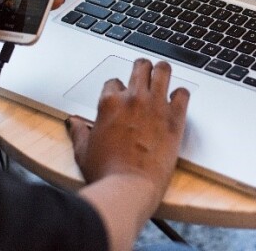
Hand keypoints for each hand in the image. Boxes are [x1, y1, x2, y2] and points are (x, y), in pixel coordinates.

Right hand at [67, 59, 189, 206]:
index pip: (114, 82)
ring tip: (163, 76)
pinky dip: (181, 95)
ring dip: (162, 72)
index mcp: (109, 103)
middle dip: (142, 68)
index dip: (118, 89)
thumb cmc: (106, 173)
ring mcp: (155, 105)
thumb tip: (73, 122)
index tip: (121, 97)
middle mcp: (133, 98)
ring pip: (163, 70)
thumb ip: (79, 132)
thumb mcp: (83, 151)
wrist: (129, 188)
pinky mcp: (174, 118)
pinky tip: (177, 101)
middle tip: (145, 75)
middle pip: (140, 67)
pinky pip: (183, 93)